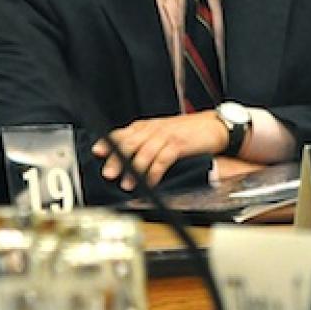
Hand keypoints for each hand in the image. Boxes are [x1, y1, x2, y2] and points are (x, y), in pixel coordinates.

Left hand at [92, 112, 228, 188]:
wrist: (213, 126)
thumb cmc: (188, 131)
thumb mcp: (162, 132)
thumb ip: (144, 140)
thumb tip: (125, 155)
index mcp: (147, 126)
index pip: (123, 133)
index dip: (109, 142)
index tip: (97, 151)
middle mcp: (154, 129)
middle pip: (130, 143)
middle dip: (117, 159)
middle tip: (108, 173)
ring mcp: (166, 136)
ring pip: (144, 152)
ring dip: (134, 169)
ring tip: (127, 183)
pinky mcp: (179, 144)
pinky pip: (163, 159)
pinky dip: (154, 172)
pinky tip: (149, 182)